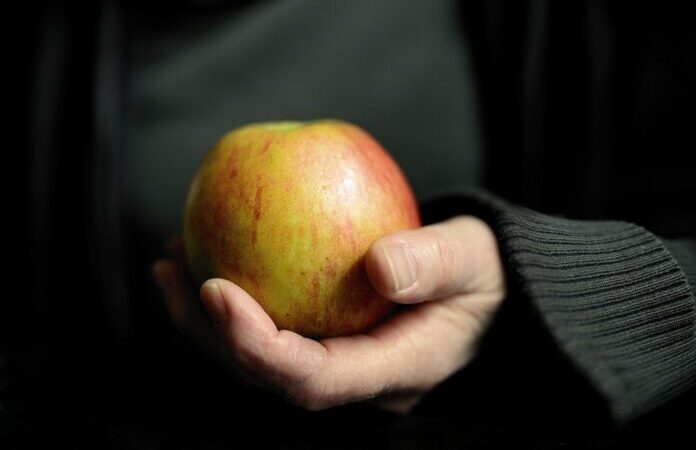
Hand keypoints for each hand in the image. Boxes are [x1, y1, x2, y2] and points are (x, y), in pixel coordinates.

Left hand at [152, 216, 505, 412]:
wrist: (487, 287)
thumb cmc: (485, 272)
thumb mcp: (474, 259)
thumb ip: (434, 264)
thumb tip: (378, 265)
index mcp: (394, 371)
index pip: (313, 381)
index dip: (257, 347)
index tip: (216, 290)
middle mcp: (358, 380)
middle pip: (268, 377)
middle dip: (210, 336)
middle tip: (171, 272)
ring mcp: (341, 363)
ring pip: (260, 358)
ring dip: (207, 319)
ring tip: (170, 260)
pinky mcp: (329, 339)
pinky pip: (273, 325)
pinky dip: (235, 298)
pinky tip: (208, 251)